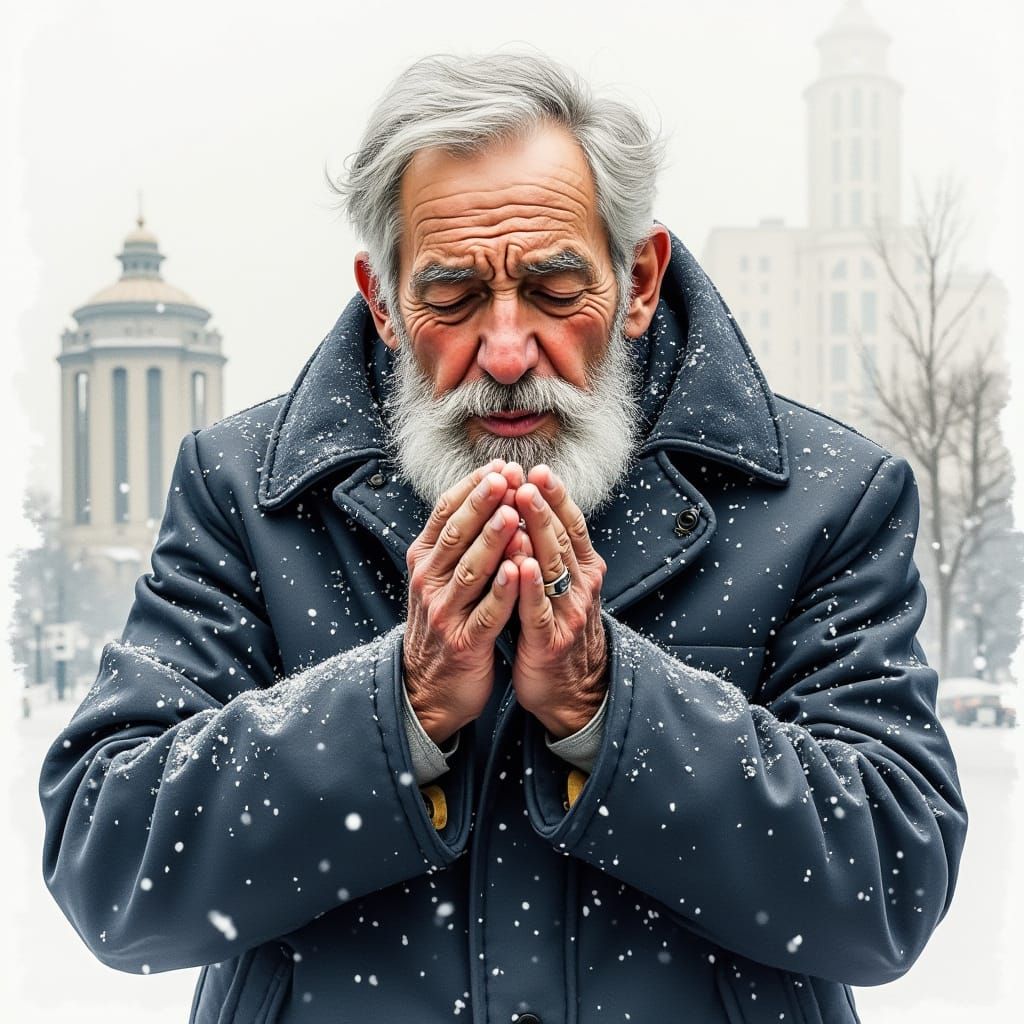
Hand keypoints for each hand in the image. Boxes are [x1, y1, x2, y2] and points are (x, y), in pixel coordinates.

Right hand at [403, 460, 522, 743]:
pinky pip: (487, 612)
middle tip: (507, 475)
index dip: (472, 488)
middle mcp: (429, 582)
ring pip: (471, 570)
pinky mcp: (465, 643)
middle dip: (483, 503)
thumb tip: (480, 489)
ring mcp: (445, 613)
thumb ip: (455, 540)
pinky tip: (518, 569)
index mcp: (425, 561)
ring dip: (492, 540)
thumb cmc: (445, 622)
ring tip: (513, 513)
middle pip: (456, 535)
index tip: (500, 465)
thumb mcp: (439, 578)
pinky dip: (502, 590)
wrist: (428, 687)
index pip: (446, 514)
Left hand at [508, 465, 608, 738]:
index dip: (556, 496)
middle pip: (561, 537)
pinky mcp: (550, 641)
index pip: (571, 524)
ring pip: (552, 566)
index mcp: (583, 570)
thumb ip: (551, 550)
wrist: (572, 691)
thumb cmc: (557, 628)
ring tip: (521, 504)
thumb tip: (530, 505)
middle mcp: (581, 586)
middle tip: (527, 477)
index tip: (539, 469)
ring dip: (536, 533)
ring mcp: (568, 613)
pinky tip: (521, 564)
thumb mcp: (562, 585)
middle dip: (542, 505)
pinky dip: (530, 586)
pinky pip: (538, 609)